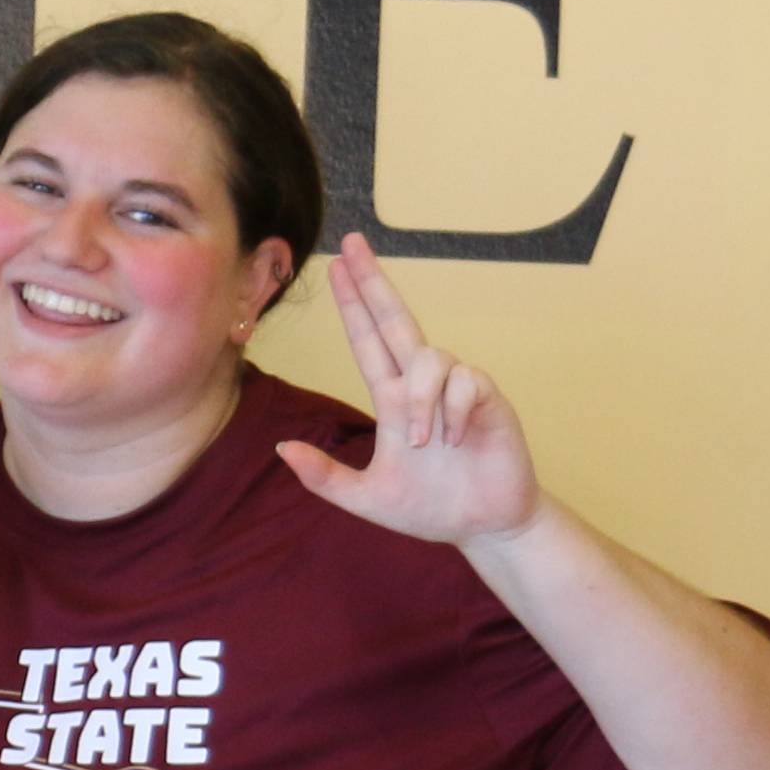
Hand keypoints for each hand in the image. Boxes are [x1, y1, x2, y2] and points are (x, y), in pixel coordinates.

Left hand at [276, 236, 542, 547]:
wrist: (486, 526)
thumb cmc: (431, 509)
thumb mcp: (368, 498)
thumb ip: (325, 478)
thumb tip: (281, 448)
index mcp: (393, 399)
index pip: (366, 340)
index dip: (352, 305)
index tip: (336, 268)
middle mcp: (422, 385)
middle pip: (395, 319)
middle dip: (374, 281)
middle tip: (354, 243)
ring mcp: (456, 389)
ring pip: (430, 357)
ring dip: (421, 400)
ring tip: (423, 442)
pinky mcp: (489, 400)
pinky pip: (466, 382)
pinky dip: (453, 410)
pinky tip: (456, 439)